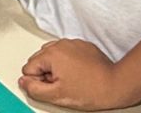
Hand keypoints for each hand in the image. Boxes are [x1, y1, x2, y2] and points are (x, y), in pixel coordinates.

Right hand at [19, 38, 140, 110]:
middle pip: (39, 59)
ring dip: (56, 66)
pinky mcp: (83, 46)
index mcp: (51, 54)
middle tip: (62, 84)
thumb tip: (24, 82)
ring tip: (71, 79)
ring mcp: (72, 43)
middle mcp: (60, 44)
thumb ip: (34, 89)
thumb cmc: (91, 90)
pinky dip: (69, 61)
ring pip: (53, 54)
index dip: (39, 81)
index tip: (53, 87)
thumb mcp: (57, 96)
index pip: (29, 68)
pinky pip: (67, 52)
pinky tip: (79, 73)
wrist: (116, 84)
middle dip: (46, 72)